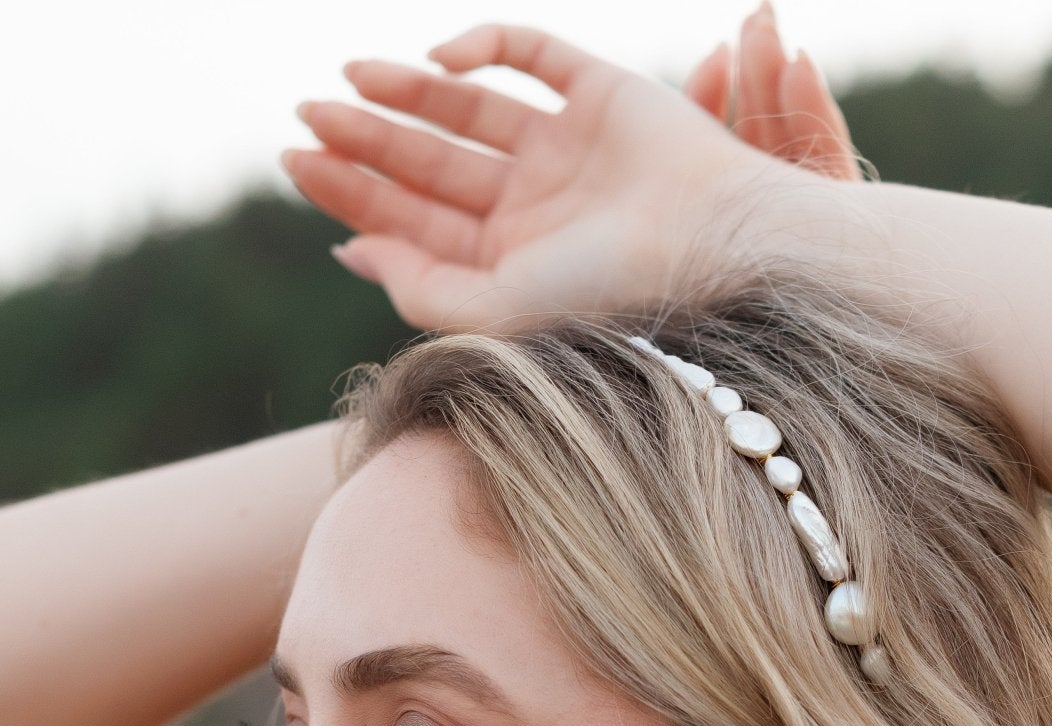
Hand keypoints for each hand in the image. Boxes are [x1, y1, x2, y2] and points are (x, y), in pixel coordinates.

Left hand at [282, 14, 854, 333]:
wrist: (714, 247)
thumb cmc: (611, 296)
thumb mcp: (500, 309)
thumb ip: (421, 287)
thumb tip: (350, 247)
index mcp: (512, 267)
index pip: (415, 223)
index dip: (352, 191)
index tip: (295, 161)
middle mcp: (536, 208)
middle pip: (430, 166)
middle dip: (365, 140)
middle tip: (301, 114)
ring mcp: (568, 148)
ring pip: (467, 109)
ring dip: (406, 91)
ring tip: (347, 78)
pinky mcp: (602, 91)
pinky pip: (528, 53)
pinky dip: (480, 46)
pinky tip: (437, 61)